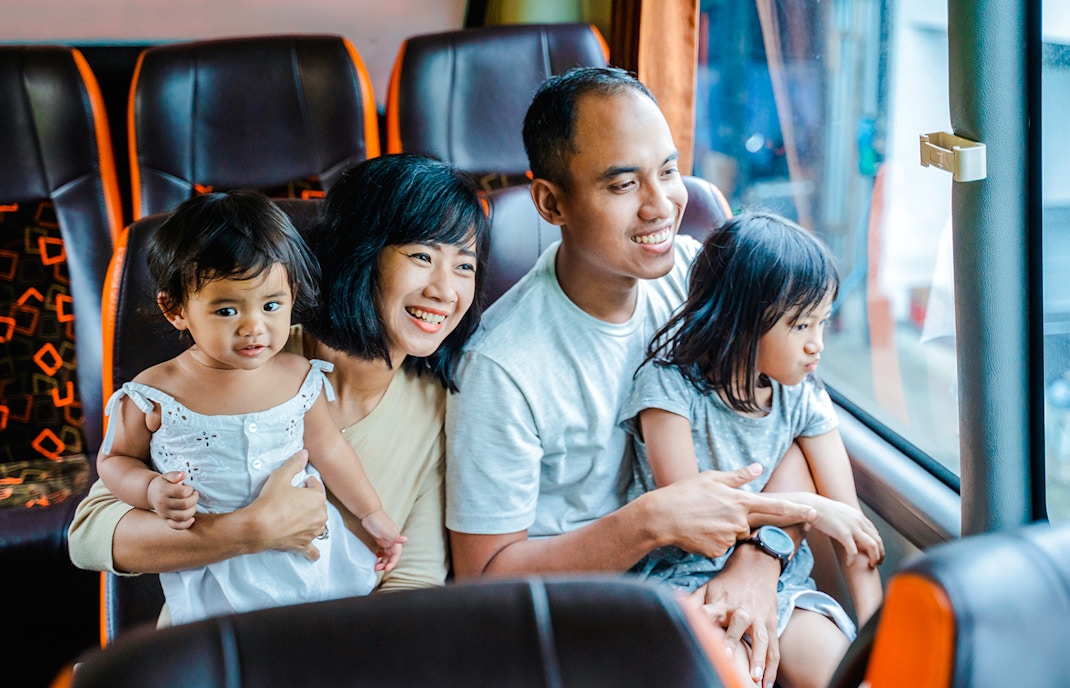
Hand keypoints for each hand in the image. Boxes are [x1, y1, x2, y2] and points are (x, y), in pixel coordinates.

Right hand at [147, 471, 197, 528]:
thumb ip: (175, 475)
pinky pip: (176, 526)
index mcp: (164, 491)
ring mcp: (164, 513)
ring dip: (192, 510)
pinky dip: (186, 524)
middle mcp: (163, 503)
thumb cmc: (163, 484)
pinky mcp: (166, 520)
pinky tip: (192, 519)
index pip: (182, 492)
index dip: (190, 490)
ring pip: (182, 516)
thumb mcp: (167, 476)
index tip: (189, 489)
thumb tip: (183, 475)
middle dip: (194, 499)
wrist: (151, 493)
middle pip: (185, 505)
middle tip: (194, 495)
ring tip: (192, 505)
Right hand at [245, 450, 327, 560]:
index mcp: (317, 498)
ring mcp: (312, 532)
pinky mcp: (303, 545)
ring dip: (312, 521)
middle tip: (294, 499)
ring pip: (318, 525)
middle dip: (309, 502)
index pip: (316, 486)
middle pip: (318, 505)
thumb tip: (304, 452)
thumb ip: (294, 463)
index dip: (307, 483)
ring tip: (299, 517)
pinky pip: (312, 550)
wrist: (258, 527)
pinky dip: (313, 552)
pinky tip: (314, 554)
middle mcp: (320, 516)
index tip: (300, 482)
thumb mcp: (281, 476)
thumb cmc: (270, 501)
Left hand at [360, 509, 407, 571]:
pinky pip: (381, 552)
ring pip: (386, 555)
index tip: (387, 568)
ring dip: (382, 562)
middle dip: (386, 564)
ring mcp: (385, 541)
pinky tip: (374, 560)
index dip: (393, 562)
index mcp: (395, 539)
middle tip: (378, 569)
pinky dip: (379, 557)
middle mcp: (392, 541)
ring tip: (375, 566)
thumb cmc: (378, 520)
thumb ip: (395, 536)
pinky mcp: (379, 541)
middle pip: (391, 556)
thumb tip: (405, 539)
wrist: (369, 513)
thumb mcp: (386, 530)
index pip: (397, 554)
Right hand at [657, 464, 815, 557]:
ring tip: (701, 521)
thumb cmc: (685, 493)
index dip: (795, 509)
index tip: (813, 512)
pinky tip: (698, 533)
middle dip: (736, 520)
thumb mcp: (711, 478)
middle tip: (712, 512)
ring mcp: (729, 538)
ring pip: (735, 536)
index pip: (774, 506)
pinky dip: (712, 541)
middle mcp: (738, 520)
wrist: (661, 517)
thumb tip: (758, 467)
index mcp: (739, 500)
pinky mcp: (718, 552)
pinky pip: (722, 547)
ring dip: (723, 530)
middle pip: (749, 524)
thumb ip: (738, 476)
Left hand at [690, 545, 782, 687]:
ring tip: (755, 678)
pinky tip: (767, 684)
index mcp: (721, 603)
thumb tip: (671, 606)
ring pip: (761, 639)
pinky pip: (774, 648)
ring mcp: (758, 618)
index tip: (698, 631)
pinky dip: (772, 666)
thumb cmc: (727, 583)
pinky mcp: (771, 624)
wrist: (756, 568)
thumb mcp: (707, 588)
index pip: (709, 611)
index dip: (703, 619)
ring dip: (759, 658)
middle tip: (727, 656)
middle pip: (738, 623)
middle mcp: (741, 610)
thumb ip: (691, 602)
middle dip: (733, 639)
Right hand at [810, 497, 884, 566]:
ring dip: (874, 557)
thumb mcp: (839, 512)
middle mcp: (859, 521)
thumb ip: (847, 519)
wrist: (811, 505)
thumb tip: (849, 527)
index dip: (878, 545)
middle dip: (880, 554)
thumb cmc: (821, 510)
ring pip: (872, 546)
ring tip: (870, 565)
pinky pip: (853, 551)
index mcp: (859, 516)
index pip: (875, 532)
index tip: (875, 554)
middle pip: (878, 540)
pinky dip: (853, 560)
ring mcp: (852, 527)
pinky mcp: (843, 534)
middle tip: (877, 563)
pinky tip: (848, 564)